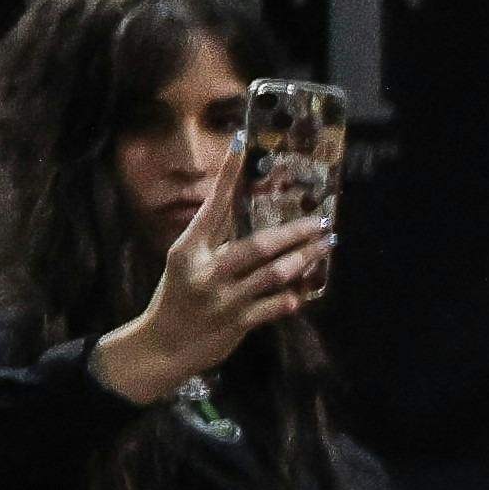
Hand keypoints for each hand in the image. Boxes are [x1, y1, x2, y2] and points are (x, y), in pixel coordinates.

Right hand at [89, 145, 327, 401]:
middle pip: (259, 245)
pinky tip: (305, 291)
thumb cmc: (177, 296)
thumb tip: (238, 206)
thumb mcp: (186, 262)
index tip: (243, 145)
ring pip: (273, 274)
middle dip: (295, 232)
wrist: (163, 344)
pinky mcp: (237, 323)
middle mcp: (206, 270)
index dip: (228, 175)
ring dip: (304, 260)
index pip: (212, 205)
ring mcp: (223, 298)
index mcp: (188, 248)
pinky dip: (291, 298)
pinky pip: (273, 307)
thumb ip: (213, 238)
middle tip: (323, 222)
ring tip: (325, 247)